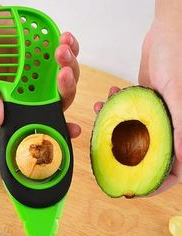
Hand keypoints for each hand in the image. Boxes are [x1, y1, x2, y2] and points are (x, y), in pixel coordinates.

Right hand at [0, 0, 80, 137]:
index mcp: (22, 101)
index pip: (44, 117)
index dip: (61, 126)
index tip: (74, 129)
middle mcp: (36, 88)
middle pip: (62, 95)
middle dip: (67, 86)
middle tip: (62, 73)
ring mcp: (43, 68)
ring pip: (68, 73)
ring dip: (70, 64)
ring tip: (61, 50)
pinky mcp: (46, 48)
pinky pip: (66, 50)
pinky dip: (71, 45)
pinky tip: (64, 38)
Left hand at [94, 13, 181, 194]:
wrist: (167, 34)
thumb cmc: (178, 57)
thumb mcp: (178, 92)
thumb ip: (178, 126)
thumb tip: (180, 159)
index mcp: (181, 128)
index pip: (173, 169)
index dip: (155, 184)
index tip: (133, 189)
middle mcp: (168, 124)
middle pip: (147, 153)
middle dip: (125, 153)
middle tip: (107, 151)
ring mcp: (155, 113)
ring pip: (133, 132)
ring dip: (114, 127)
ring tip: (102, 113)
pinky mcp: (144, 102)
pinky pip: (127, 113)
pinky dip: (114, 109)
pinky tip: (107, 99)